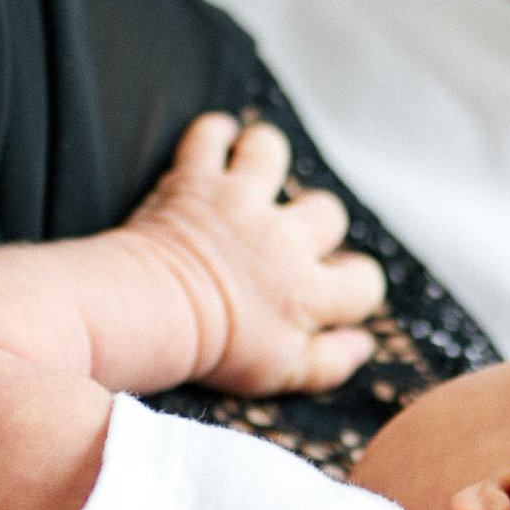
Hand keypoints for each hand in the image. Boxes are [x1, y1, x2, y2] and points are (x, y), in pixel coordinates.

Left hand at [125, 115, 383, 394]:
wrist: (144, 316)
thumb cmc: (211, 351)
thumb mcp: (278, 375)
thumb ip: (329, 362)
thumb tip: (364, 343)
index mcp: (307, 292)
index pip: (363, 280)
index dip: (356, 283)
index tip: (332, 285)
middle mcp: (282, 239)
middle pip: (328, 211)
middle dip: (315, 222)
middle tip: (285, 237)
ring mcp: (239, 202)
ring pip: (272, 151)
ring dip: (265, 158)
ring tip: (253, 176)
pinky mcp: (196, 181)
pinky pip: (210, 136)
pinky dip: (214, 135)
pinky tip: (217, 145)